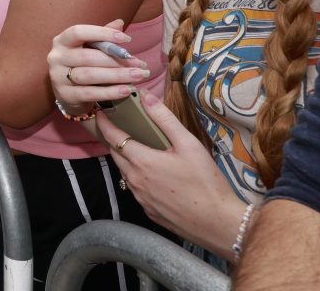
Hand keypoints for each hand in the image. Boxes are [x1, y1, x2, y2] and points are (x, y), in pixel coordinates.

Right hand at [48, 19, 149, 110]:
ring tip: (138, 76)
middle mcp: (57, 57)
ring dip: (117, 75)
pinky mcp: (65, 95)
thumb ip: (102, 36)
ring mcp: (58, 77)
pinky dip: (110, 92)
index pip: (78, 32)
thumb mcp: (89, 48)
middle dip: (116, 60)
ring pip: (90, 75)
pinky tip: (127, 90)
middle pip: (88, 56)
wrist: (68, 93)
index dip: (102, 34)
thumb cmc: (82, 64)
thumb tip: (119, 22)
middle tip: (140, 64)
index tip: (127, 39)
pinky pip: (90, 93)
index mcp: (62, 41)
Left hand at [97, 92, 243, 255]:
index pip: (113, 137)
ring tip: (139, 147)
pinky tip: (154, 173)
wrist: (217, 223)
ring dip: (126, 158)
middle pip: (116, 154)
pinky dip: (137, 177)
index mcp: (141, 161)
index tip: (101, 112)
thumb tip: (145, 97)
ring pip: (124, 172)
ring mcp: (140, 197)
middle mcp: (134, 180)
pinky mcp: (148, 210)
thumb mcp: (188, 145)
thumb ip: (165, 119)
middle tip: (122, 126)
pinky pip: (135, 189)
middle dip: (115, 138)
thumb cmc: (205, 182)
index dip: (105, 123)